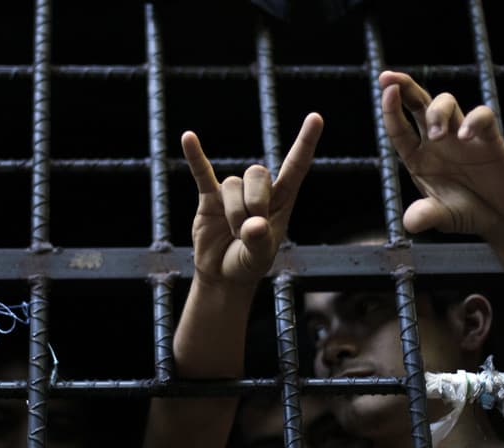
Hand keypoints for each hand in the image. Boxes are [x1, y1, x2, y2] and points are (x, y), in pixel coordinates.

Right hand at [182, 113, 322, 285]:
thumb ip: (260, 242)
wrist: (223, 275)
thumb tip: (254, 224)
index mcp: (281, 201)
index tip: (315, 118)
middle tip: (250, 229)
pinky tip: (188, 137)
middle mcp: (258, 191)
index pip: (295, 167)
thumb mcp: (260, 258)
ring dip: (234, 211)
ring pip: (232, 184)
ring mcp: (232, 193)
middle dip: (255, 201)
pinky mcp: (209, 198)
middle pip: (257, 173)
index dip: (305, 143)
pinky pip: (202, 173)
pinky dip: (195, 156)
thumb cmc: (249, 264)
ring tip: (234, 234)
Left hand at [379, 71, 503, 239]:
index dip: (390, 109)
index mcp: (418, 157)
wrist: (500, 218)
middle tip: (389, 78)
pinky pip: (482, 116)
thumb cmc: (465, 213)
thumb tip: (410, 223)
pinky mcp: (489, 138)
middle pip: (418, 104)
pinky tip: (465, 136)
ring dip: (437, 112)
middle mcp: (437, 141)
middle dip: (404, 88)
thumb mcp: (442, 217)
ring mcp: (462, 136)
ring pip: (446, 103)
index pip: (399, 128)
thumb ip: (426, 216)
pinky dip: (473, 120)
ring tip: (436, 135)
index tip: (383, 89)